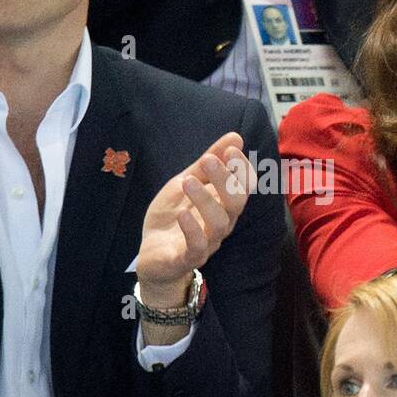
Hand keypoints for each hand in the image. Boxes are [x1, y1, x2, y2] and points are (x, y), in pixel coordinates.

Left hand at [136, 132, 254, 304]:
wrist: (153, 256)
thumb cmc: (174, 217)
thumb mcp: (186, 183)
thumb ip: (207, 165)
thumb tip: (235, 136)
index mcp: (223, 205)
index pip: (243, 186)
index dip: (241, 168)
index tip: (231, 149)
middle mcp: (221, 224)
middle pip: (235, 203)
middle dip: (226, 180)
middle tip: (209, 159)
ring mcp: (206, 243)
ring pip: (218, 223)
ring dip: (205, 200)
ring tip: (188, 181)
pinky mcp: (185, 259)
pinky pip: (196, 247)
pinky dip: (192, 230)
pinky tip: (182, 214)